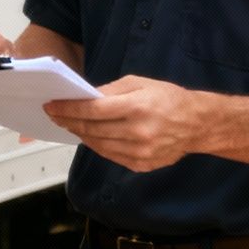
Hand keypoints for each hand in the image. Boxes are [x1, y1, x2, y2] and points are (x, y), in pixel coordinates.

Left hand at [42, 76, 209, 172]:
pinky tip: (89, 137)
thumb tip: (84, 98)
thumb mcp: (140, 83)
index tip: (52, 105)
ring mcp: (140, 152)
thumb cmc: (168, 98)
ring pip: (98, 145)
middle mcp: (138, 132)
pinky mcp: (141, 164)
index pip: (93, 109)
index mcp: (137, 107)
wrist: (197, 124)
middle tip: (54, 115)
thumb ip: (110, 91)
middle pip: (92, 129)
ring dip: (80, 135)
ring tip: (69, 125)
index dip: (68, 108)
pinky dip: (96, 146)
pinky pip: (110, 156)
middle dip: (69, 121)